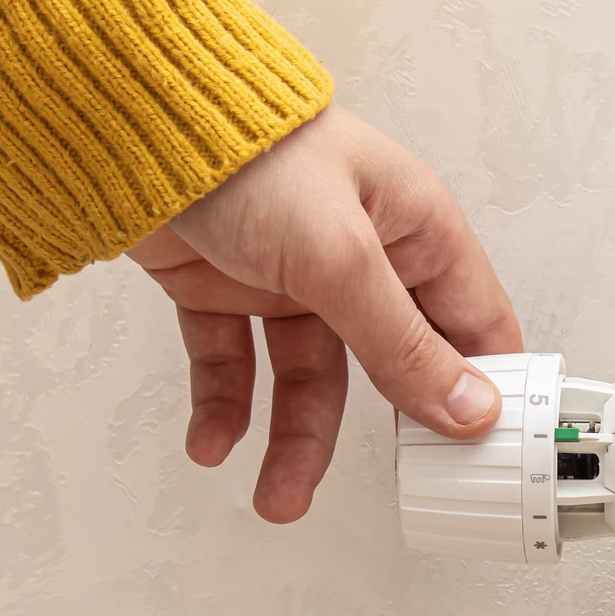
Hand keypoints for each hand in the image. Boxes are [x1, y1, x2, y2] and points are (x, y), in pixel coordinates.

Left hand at [127, 105, 521, 522]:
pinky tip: (215, 442)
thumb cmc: (248, 148)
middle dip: (385, 433)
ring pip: (309, 379)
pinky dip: (226, 408)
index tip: (486, 456)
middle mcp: (361, 255)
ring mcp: (293, 275)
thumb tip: (469, 409)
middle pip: (391, 366)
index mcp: (414, 229)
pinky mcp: (227, 288)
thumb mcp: (341, 257)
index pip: (474, 325)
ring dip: (292, 440)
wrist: (127, 119)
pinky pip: (236, 366)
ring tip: (276, 496)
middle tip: (396, 491)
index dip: (487, 389)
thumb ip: (402, 343)